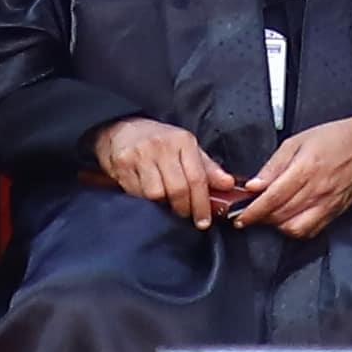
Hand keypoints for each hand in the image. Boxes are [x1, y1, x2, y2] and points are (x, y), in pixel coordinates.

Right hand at [94, 113, 238, 219]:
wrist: (122, 129)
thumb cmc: (160, 142)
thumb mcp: (187, 148)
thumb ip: (208, 168)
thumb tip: (229, 184)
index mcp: (183, 141)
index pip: (197, 178)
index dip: (202, 204)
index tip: (204, 221)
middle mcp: (162, 145)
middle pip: (178, 189)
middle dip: (183, 208)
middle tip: (184, 215)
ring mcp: (141, 154)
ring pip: (156, 194)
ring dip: (162, 205)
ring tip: (164, 202)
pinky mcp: (123, 163)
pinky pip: (137, 193)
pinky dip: (144, 200)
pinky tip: (146, 195)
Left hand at [231, 116, 351, 237]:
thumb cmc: (334, 138)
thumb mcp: (297, 141)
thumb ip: (274, 165)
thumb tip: (254, 185)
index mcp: (306, 168)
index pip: (273, 198)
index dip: (253, 211)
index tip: (241, 216)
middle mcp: (317, 190)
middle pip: (281, 215)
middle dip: (260, 219)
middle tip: (248, 215)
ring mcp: (327, 204)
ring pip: (295, 227)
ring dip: (277, 226)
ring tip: (269, 216)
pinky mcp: (335, 212)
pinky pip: (311, 230)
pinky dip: (295, 229)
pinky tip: (288, 220)